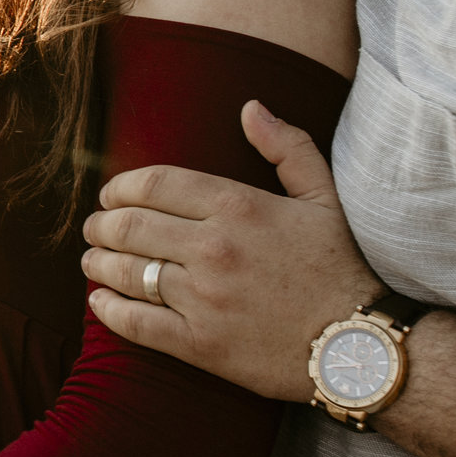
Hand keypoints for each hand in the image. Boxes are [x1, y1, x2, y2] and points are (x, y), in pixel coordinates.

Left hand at [79, 101, 382, 401]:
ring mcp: (204, 298)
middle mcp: (214, 248)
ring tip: (92, 260)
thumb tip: (251, 108)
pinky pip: (136, 323)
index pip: (153, 184)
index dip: (120, 187)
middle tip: (95, 227)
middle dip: (101, 224)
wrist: (363, 348)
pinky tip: (100, 302)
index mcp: (238, 207)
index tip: (110, 195)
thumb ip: (288, 147)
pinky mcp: (200, 344)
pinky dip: (108, 310)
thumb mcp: (326, 198)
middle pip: (129, 226)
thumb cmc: (345, 268)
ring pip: (126, 272)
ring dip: (97, 262)